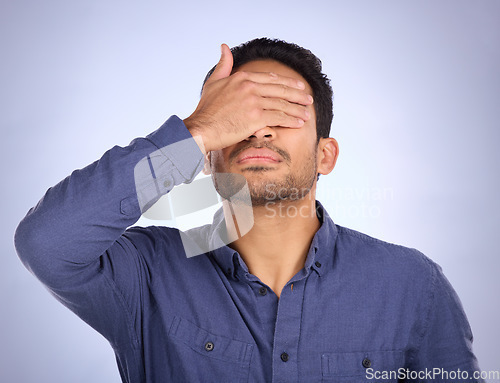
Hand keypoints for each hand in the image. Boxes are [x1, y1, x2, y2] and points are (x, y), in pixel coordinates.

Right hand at [184, 44, 312, 152]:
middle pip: (280, 90)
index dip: (286, 83)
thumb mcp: (214, 82)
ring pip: (282, 104)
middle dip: (297, 95)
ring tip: (307, 114)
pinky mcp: (256, 117)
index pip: (270, 79)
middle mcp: (250, 87)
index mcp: (242, 77)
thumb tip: (225, 47)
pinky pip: (279, 117)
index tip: (297, 87)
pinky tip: (299, 123)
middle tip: (308, 99)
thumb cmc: (206, 109)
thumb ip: (223, 65)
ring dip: (298, 110)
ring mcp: (254, 101)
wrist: (201, 128)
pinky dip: (291, 120)